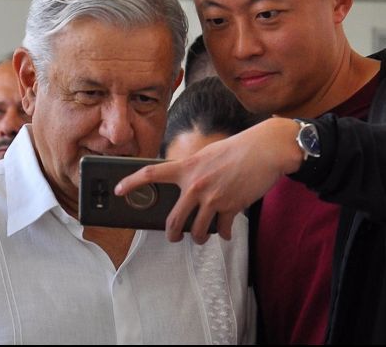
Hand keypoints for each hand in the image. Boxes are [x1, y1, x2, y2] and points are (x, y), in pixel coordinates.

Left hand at [115, 117, 303, 242]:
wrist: (266, 149)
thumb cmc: (240, 148)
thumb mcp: (209, 154)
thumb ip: (195, 171)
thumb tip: (191, 193)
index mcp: (187, 167)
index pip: (151, 174)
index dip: (131, 183)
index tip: (118, 190)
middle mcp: (196, 185)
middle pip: (174, 221)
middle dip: (172, 234)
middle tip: (173, 236)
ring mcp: (213, 198)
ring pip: (198, 231)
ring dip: (200, 237)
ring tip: (203, 236)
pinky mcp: (231, 207)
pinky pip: (222, 230)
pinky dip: (224, 233)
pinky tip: (226, 231)